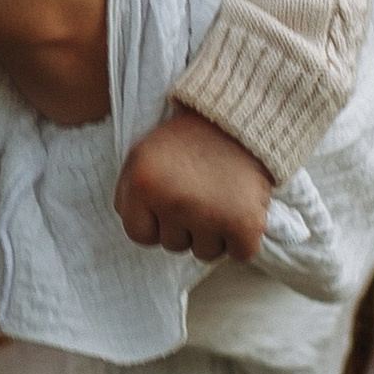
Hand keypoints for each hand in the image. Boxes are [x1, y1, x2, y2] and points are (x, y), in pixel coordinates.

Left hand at [114, 106, 274, 262]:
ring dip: (213, 232)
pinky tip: (240, 210)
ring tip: (219, 196)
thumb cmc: (190, 139)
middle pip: (173, 245)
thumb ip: (130, 193)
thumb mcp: (143, 154)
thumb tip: (137, 228)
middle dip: (185, 225)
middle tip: (199, 191)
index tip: (169, 200)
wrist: (240, 119)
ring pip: (204, 253)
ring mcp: (209, 216)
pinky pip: (239, 254)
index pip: (139, 235)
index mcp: (143, 185)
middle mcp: (173, 203)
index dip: (155, 221)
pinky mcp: (243, 224)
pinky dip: (242, 239)